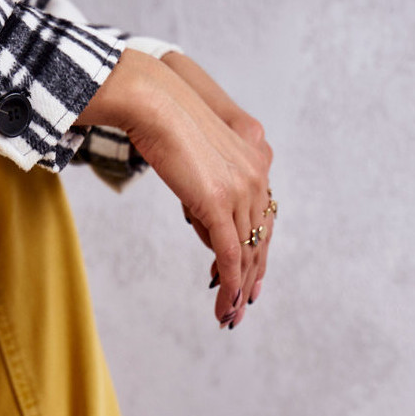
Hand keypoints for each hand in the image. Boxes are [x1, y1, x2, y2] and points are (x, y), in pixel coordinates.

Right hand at [162, 51, 275, 327]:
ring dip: (239, 290)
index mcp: (256, 157)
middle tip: (245, 305)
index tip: (251, 275)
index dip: (257, 248)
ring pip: (247, 252)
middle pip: (261, 238)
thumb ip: (206, 185)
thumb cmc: (162, 116)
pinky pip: (231, 255)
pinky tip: (225, 305)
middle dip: (253, 276)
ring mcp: (242, 189)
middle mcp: (258, 173)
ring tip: (230, 316)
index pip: (262, 215)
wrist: (152, 100)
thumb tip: (205, 218)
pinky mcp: (220, 203)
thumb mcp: (193, 154)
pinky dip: (230, 286)